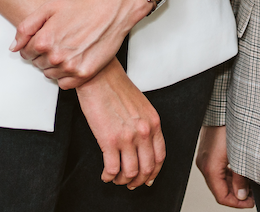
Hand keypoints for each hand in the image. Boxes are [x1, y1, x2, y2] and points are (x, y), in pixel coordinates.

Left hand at [10, 0, 150, 88]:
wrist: (111, 12)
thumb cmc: (83, 7)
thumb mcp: (49, 8)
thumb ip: (26, 27)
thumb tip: (14, 47)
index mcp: (44, 40)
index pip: (26, 52)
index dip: (33, 44)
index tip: (45, 38)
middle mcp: (55, 56)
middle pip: (37, 64)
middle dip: (43, 54)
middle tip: (59, 41)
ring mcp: (70, 67)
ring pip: (50, 74)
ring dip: (54, 65)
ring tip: (67, 49)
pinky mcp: (83, 74)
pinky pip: (64, 83)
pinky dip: (65, 75)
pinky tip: (73, 60)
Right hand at [75, 59, 164, 188]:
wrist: (99, 76)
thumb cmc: (116, 87)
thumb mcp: (140, 106)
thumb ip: (145, 125)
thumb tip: (142, 146)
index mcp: (153, 123)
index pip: (160, 157)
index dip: (154, 172)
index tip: (148, 178)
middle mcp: (144, 132)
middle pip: (147, 169)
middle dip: (139, 181)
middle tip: (131, 183)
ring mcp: (127, 137)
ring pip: (130, 172)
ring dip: (122, 180)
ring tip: (116, 178)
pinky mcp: (109, 140)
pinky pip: (112, 169)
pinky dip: (109, 176)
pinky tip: (105, 175)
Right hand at [196, 124, 252, 207]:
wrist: (222, 105)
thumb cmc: (230, 125)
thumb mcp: (240, 155)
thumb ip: (240, 178)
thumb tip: (242, 195)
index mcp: (210, 167)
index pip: (222, 197)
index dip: (238, 203)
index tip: (251, 202)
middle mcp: (204, 163)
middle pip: (220, 189)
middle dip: (237, 195)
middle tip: (253, 194)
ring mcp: (205, 156)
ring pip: (219, 179)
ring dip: (234, 184)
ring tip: (250, 183)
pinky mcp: (208, 150)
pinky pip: (218, 169)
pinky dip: (229, 174)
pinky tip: (241, 171)